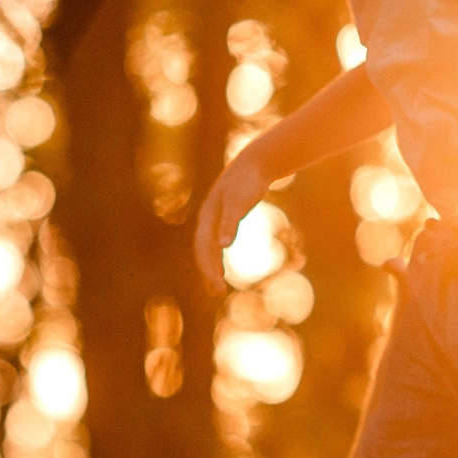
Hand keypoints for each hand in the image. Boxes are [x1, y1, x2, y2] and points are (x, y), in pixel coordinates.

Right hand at [193, 149, 270, 286]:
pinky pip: (216, 244)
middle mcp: (208, 219)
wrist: (254, 164)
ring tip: (216, 289)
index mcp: (208, 216)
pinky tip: (221, 269)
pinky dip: (217, 258)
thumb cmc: (247, 182)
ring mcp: (215, 220)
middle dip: (208, 272)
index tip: (218, 286)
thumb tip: (222, 246)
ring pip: (208, 249)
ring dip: (210, 268)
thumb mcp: (239, 203)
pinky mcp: (225, 220)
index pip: (202, 248)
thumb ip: (230, 224)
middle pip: (202, 251)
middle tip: (216, 294)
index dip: (208, 267)